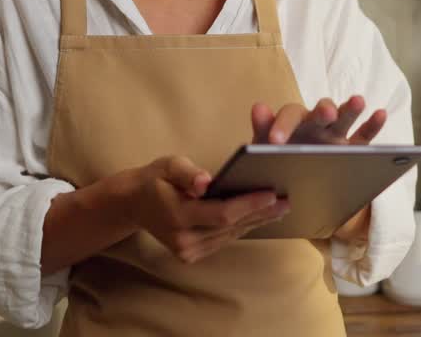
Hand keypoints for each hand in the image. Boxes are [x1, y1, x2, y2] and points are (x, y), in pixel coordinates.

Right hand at [123, 155, 289, 262]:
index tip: (271, 194)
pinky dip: (243, 226)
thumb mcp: (167, 165)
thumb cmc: (155, 179)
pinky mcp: (193, 255)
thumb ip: (187, 173)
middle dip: (261, 212)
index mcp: (178, 216)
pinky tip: (260, 216)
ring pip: (231, 234)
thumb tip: (207, 182)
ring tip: (280, 207)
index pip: (222, 213)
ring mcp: (188, 251)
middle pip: (231, 226)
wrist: (134, 203)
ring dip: (256, 221)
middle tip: (287, 200)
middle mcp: (184, 240)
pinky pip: (224, 239)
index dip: (248, 204)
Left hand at [250, 95, 385, 145]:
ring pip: (345, 118)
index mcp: (293, 122)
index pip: (289, 116)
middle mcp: (316, 124)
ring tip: (358, 101)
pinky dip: (373, 125)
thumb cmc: (277, 158)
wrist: (293, 182)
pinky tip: (380, 113)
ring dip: (351, 109)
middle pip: (321, 112)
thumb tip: (258, 107)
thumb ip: (262, 127)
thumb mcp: (265, 146)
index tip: (275, 141)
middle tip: (325, 113)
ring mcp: (336, 135)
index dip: (283, 126)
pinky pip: (365, 136)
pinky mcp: (352, 149)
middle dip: (323, 112)